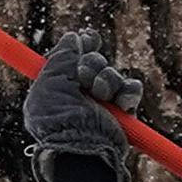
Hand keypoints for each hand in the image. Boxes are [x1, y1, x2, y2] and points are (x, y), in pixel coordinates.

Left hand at [23, 29, 148, 169]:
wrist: (81, 144)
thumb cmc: (58, 117)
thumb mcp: (49, 82)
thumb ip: (61, 57)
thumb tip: (72, 37)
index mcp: (59, 85)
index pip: (74, 57)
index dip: (82, 45)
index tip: (88, 37)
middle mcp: (80, 92)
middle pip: (95, 61)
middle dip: (91, 65)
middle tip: (83, 77)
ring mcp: (102, 102)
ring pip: (113, 74)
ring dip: (107, 81)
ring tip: (99, 96)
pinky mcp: (122, 112)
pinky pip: (132, 88)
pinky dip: (128, 92)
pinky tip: (120, 103)